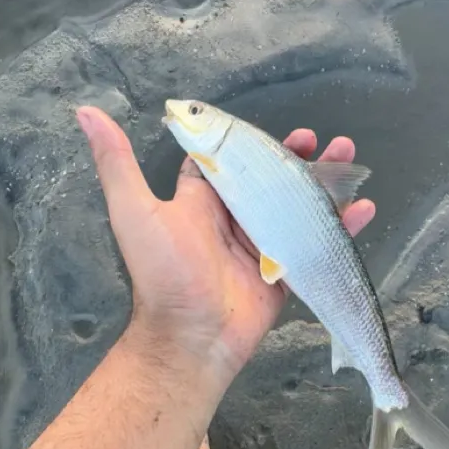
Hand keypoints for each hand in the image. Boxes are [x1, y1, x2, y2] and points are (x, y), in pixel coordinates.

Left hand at [76, 105, 374, 390]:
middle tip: (322, 139)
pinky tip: (363, 207)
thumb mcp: (134, 210)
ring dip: (324, 180)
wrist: (192, 336)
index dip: (248, 139)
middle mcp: (230, 218)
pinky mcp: (284, 269)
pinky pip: (316, 241)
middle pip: (269, 176)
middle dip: (296, 156)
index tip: (272, 122)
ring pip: (297, 203)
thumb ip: (116, 162)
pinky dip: (341, 224)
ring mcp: (260, 244)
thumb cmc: (163, 273)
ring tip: (348, 156)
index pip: (225, 158)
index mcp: (199, 200)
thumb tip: (85, 112)